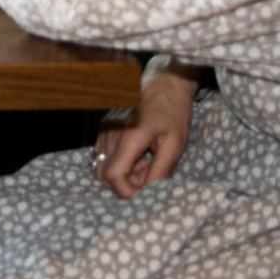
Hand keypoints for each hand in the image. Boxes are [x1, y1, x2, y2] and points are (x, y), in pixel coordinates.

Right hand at [91, 64, 199, 199]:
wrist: (165, 85)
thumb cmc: (173, 112)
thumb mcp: (175, 144)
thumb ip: (161, 171)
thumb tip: (150, 193)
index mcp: (129, 136)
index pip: (113, 176)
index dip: (127, 191)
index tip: (146, 191)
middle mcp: (111, 132)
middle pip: (105, 174)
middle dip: (127, 182)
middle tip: (150, 172)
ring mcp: (105, 129)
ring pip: (103, 166)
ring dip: (124, 172)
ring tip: (146, 161)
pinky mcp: (104, 127)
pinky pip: (104, 154)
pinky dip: (120, 161)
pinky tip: (138, 153)